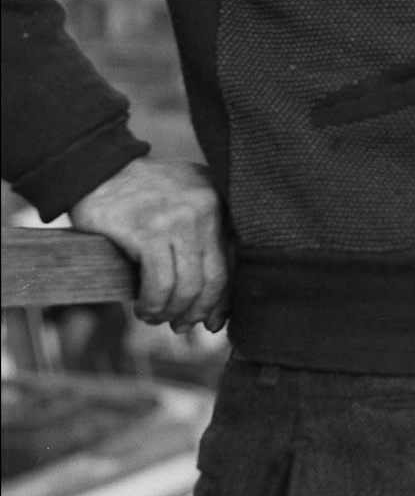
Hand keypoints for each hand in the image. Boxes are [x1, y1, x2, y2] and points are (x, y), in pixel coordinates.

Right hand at [68, 158, 230, 331]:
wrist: (97, 169)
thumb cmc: (141, 194)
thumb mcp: (185, 203)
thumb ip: (204, 238)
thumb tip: (213, 303)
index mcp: (221, 202)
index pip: (235, 260)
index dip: (225, 298)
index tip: (213, 321)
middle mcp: (208, 208)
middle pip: (216, 278)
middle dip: (199, 311)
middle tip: (182, 326)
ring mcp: (180, 219)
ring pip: (189, 286)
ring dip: (172, 312)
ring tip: (156, 317)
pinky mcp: (150, 231)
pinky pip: (160, 284)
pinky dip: (153, 304)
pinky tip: (144, 308)